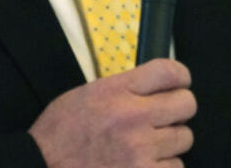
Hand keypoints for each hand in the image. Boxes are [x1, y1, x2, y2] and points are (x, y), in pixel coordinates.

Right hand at [29, 58, 195, 167]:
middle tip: (163, 118)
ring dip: (169, 144)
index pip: (169, 72)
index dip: (180, 77)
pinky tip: (143, 166)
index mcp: (117, 91)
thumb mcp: (88, 94)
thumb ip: (125, 89)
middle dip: (178, 111)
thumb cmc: (61, 133)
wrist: (44, 165)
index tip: (179, 84)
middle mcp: (133, 117)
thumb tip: (157, 89)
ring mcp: (141, 150)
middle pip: (186, 104)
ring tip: (146, 148)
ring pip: (183, 139)